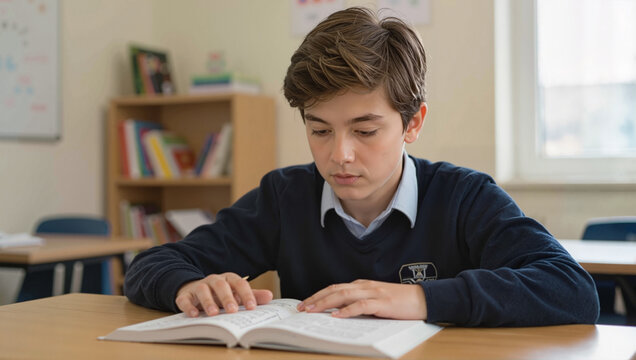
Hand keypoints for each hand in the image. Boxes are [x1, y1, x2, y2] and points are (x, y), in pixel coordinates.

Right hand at [175, 272, 272, 316]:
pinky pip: (185, 299)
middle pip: (221, 285)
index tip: (252, 307)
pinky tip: (194, 315)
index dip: (246, 294)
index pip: (239, 283)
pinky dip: (188, 306)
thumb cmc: (220, 294)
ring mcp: (199, 286)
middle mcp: (214, 280)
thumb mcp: (236, 294)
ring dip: (208, 302)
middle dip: (227, 298)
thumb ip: (252, 295)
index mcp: (228, 279)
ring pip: (203, 290)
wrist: (195, 290)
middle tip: (233, 310)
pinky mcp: (185, 295)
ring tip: (214, 314)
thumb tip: (270, 296)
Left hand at [297, 279, 426, 319]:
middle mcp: (365, 286)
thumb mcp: (376, 300)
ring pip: (344, 295)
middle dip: (316, 298)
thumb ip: (359, 303)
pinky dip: (347, 310)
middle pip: (335, 289)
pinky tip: (337, 316)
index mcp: (362, 285)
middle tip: (302, 307)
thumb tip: (339, 312)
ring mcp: (373, 293)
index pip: (335, 288)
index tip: (305, 303)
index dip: (319, 295)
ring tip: (313, 310)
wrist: (423, 299)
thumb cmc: (400, 302)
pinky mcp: (382, 302)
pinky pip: (361, 306)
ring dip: (326, 303)